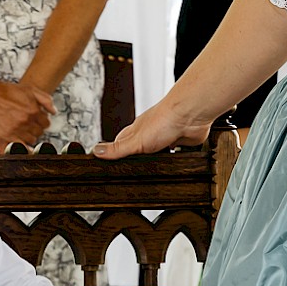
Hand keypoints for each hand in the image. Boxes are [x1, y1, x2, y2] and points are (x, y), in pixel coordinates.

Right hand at [0, 77, 55, 147]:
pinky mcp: (8, 135)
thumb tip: (54, 112)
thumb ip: (45, 99)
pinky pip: (21, 146)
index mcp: (34, 110)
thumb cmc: (9, 91)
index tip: (38, 119)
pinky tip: (24, 142)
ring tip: (25, 129)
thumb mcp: (30, 89)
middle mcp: (27, 121)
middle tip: (31, 123)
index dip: (43, 120)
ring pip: (32, 139)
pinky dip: (25, 145)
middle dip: (37, 127)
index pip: (47, 123)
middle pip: (40, 132)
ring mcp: (17, 129)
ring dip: (31, 135)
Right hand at [91, 98, 212, 159]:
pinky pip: (175, 153)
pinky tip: (172, 163)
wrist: (190, 116)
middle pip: (139, 149)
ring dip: (156, 159)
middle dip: (137, 159)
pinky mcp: (180, 142)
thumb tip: (96, 151)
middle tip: (132, 169)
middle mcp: (150, 133)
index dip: (115, 152)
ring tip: (152, 169)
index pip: (120, 143)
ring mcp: (166, 137)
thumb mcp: (134, 141)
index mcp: (136, 131)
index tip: (109, 161)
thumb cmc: (163, 120)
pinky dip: (174, 159)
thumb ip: (116, 149)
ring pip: (158, 152)